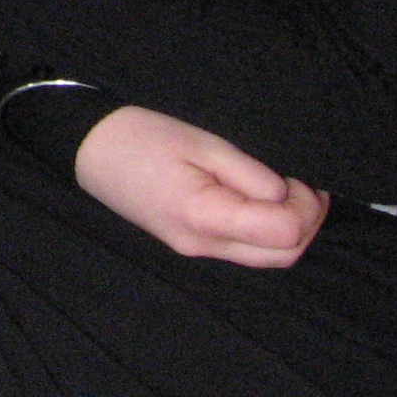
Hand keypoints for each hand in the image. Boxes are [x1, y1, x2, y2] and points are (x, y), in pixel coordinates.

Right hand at [74, 105, 329, 267]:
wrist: (89, 149)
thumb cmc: (141, 137)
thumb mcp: (201, 142)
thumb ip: (249, 173)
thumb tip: (286, 196)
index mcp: (204, 216)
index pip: (284, 234)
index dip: (304, 207)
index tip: (298, 177)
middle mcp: (202, 245)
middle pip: (283, 256)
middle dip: (307, 222)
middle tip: (304, 185)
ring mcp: (196, 250)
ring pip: (268, 258)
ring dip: (290, 229)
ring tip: (287, 191)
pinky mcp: (192, 244)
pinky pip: (247, 250)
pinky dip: (268, 231)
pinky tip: (263, 201)